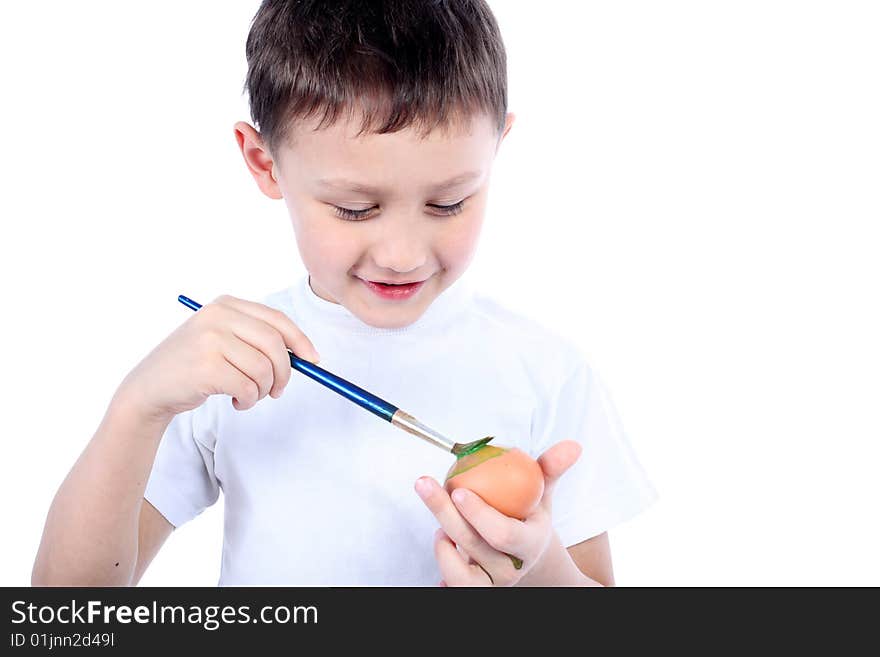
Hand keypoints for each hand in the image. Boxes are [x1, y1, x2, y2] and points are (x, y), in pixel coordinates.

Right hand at [115, 295, 319, 425]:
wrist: (149, 388)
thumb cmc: (194, 367)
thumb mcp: (223, 340)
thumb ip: (257, 340)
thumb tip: (306, 356)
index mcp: (226, 305)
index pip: (277, 320)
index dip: (300, 341)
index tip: (313, 360)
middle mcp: (218, 317)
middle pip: (275, 344)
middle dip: (285, 373)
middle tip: (277, 391)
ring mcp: (210, 340)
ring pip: (263, 369)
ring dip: (262, 390)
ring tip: (248, 396)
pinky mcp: (206, 367)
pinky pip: (248, 387)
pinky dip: (248, 400)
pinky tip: (235, 402)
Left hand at [415, 440, 581, 585]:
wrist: (532, 561)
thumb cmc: (530, 519)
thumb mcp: (542, 494)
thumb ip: (551, 469)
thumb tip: (572, 445)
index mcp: (529, 544)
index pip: (503, 533)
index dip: (479, 514)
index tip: (459, 490)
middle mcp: (511, 569)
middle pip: (474, 544)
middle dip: (445, 513)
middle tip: (425, 485)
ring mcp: (492, 584)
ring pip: (459, 574)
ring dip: (442, 547)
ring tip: (439, 525)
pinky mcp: (475, 591)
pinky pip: (453, 587)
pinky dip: (443, 570)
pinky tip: (441, 546)